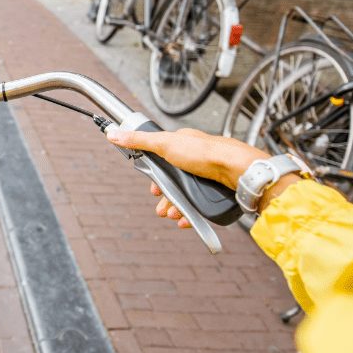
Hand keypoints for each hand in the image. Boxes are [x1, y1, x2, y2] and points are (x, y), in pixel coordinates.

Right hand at [106, 128, 269, 228]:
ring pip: (186, 194)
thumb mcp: (165, 144)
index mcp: (183, 143)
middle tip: (161, 207)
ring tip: (172, 215)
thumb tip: (113, 133)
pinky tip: (186, 219)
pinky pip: (199, 204)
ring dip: (176, 207)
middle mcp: (195, 158)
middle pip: (173, 180)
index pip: (162, 159)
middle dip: (165, 196)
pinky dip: (190, 213)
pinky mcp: (216, 188)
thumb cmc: (206, 153)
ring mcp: (206, 174)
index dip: (154, 175)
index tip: (152, 187)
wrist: (238, 171)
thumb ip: (139, 141)